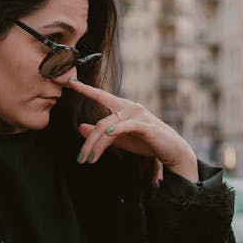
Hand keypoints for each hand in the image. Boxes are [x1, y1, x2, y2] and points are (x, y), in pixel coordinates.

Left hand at [66, 77, 197, 180]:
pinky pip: (128, 126)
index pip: (101, 96)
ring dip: (97, 146)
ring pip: (109, 128)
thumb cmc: (147, 143)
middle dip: (89, 143)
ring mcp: (139, 115)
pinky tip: (108, 134)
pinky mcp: (147, 126)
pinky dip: (117, 130)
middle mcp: (130, 107)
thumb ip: (101, 134)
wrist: (172, 151)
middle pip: (101, 123)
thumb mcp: (120, 139)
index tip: (70, 82)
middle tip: (80, 159)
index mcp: (123, 108)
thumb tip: (80, 127)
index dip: (86, 89)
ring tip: (89, 160)